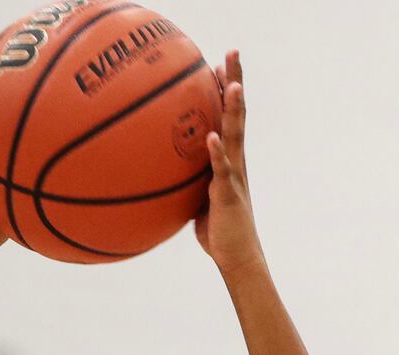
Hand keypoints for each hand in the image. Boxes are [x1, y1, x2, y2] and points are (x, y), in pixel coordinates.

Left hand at [194, 51, 264, 275]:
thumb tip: (161, 170)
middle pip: (237, 113)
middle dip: (235, 81)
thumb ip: (187, 179)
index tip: (220, 62)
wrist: (237, 257)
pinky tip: (211, 136)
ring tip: (232, 84)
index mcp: (229, 159)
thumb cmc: (216, 230)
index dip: (226, 89)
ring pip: (235, 135)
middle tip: (232, 52)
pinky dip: (217, 153)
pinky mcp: (230, 194)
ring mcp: (235, 176)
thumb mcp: (197, 198)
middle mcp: (236, 161)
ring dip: (234, 109)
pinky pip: (222, 170)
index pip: (229, 116)